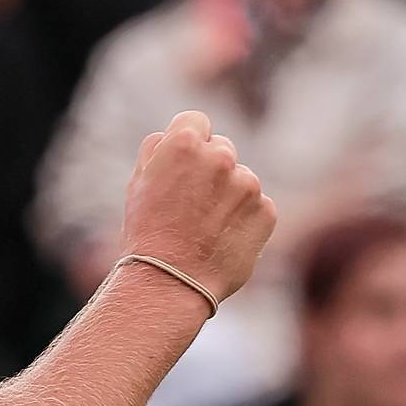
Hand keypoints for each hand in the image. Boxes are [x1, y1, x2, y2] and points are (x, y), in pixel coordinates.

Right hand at [117, 112, 275, 309]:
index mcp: (185, 143)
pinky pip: (258, 206)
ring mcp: (248, 184)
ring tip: (206, 228)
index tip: (183, 165)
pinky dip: (245, 220)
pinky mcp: (266, 211)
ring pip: (241, 179)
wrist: (170, 284)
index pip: (195, 120)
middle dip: (211, 169)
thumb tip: (172, 135)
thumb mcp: (138, 184)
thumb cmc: (148, 234)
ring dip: (229, 196)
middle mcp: (221, 157)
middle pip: (222, 148)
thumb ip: (158, 150)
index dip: (188, 141)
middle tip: (192, 204)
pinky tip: (224, 239)